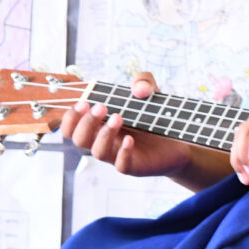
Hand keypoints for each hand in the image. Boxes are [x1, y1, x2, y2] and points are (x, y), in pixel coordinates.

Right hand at [59, 73, 194, 180]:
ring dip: (104, 135)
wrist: (177, 143)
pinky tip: (130, 140)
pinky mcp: (133, 166)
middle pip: (78, 139)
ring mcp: (117, 155)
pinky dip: (123, 152)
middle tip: (101, 107)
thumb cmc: (156, 118)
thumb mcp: (151, 93)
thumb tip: (138, 88)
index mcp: (99, 124)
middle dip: (85, 122)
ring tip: (118, 118)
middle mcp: (104, 140)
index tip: (84, 102)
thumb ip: (144, 81)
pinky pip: (121, 165)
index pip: (72, 126)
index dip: (71, 117)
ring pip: (97, 152)